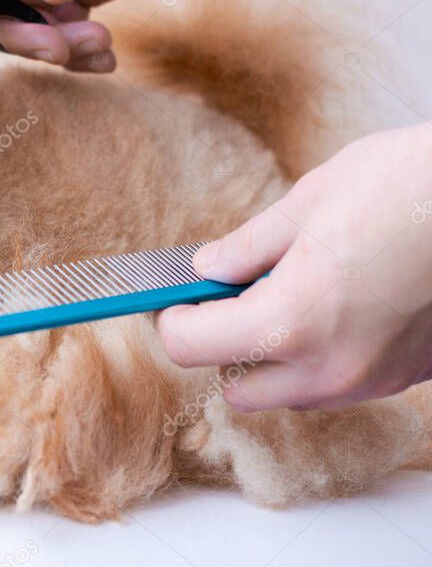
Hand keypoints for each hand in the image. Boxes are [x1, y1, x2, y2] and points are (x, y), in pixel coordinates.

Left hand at [157, 125, 431, 410]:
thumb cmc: (408, 187)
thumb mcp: (308, 203)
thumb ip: (246, 248)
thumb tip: (207, 269)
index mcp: (290, 320)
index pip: (190, 348)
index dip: (173, 319)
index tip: (174, 299)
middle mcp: (329, 366)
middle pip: (236, 387)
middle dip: (222, 346)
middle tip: (230, 298)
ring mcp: (372, 379)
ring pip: (290, 394)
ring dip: (272, 358)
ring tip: (290, 295)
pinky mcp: (405, 376)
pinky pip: (339, 384)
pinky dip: (321, 357)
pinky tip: (337, 307)